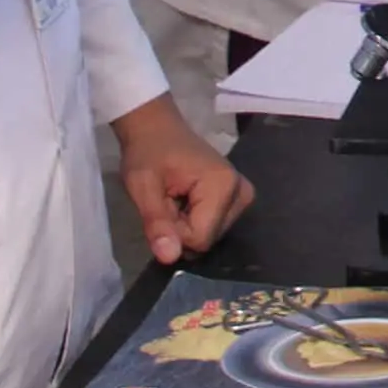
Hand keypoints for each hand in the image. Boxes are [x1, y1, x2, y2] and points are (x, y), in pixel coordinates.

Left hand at [114, 94, 253, 265]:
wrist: (157, 129)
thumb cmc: (148, 153)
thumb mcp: (142, 187)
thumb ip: (157, 223)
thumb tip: (169, 259)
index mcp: (223, 186)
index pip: (199, 239)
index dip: (173, 232)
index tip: (162, 206)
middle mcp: (242, 192)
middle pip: (208, 239)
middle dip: (181, 228)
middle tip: (167, 201)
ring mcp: (244, 195)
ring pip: (211, 236)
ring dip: (187, 225)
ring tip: (176, 198)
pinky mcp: (240, 198)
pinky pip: (215, 227)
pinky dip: (196, 220)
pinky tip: (187, 200)